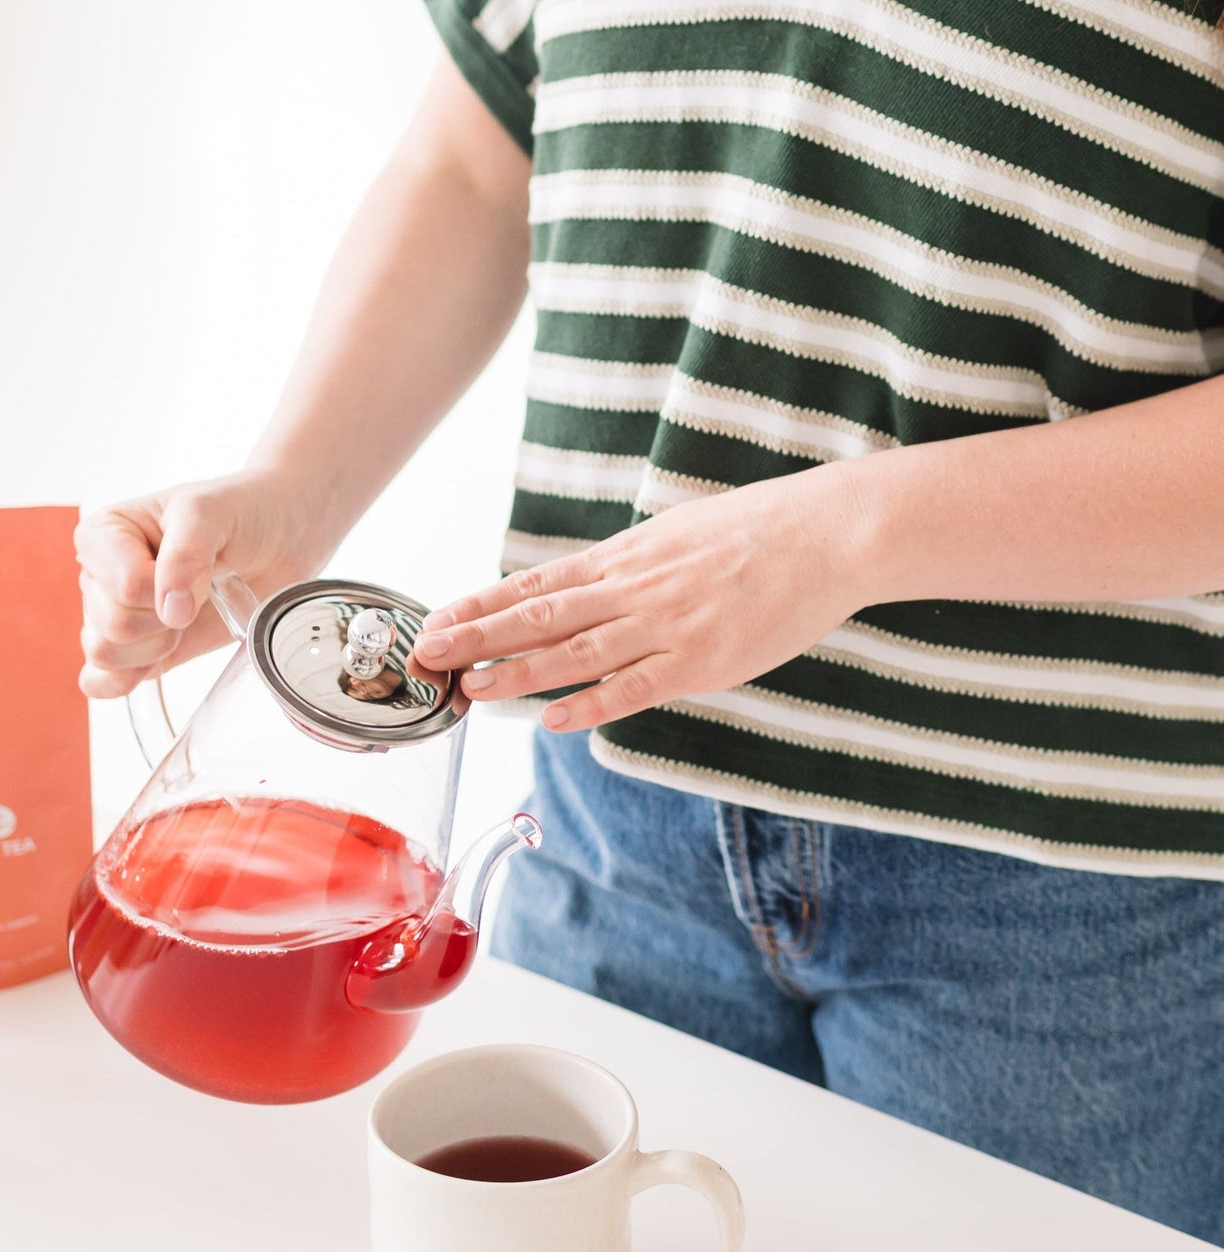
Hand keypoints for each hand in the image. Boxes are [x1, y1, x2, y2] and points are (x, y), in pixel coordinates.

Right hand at [74, 471, 329, 697]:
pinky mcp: (136, 650)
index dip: (165, 589)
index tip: (197, 567)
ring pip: (106, 654)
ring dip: (158, 645)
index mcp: (103, 534)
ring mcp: (113, 614)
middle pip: (112, 625)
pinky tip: (160, 657)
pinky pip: (101, 681)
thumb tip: (170, 610)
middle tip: (200, 593)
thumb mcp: (212, 513)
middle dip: (165, 619)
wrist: (278, 538)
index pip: (122, 585)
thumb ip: (186, 555)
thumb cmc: (240, 513)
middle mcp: (99, 575)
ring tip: (189, 615)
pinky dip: (126, 679)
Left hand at [412, 465, 875, 730]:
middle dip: (478, 637)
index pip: (536, 584)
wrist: (826, 534)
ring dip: (519, 673)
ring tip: (472, 688)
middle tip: (426, 654)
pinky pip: (637, 687)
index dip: (482, 604)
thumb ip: (629, 565)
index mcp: (624, 558)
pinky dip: (594, 704)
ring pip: (577, 652)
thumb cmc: (756, 531)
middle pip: (540, 616)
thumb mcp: (676, 534)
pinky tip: (555, 720)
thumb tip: (587, 583)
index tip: (436, 618)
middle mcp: (633, 589)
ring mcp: (666, 625)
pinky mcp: (702, 660)